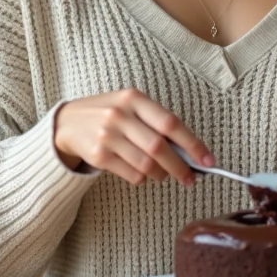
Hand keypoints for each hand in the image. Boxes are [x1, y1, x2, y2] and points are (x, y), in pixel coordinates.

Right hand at [54, 89, 213, 186]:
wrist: (67, 122)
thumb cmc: (109, 114)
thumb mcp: (130, 106)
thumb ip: (156, 123)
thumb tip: (190, 151)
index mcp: (133, 98)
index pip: (170, 123)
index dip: (193, 144)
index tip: (209, 161)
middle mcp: (119, 115)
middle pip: (159, 147)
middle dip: (180, 166)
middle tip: (191, 178)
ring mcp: (107, 136)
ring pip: (146, 165)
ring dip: (161, 174)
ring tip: (163, 174)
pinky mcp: (98, 156)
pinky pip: (132, 174)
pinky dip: (143, 178)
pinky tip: (142, 173)